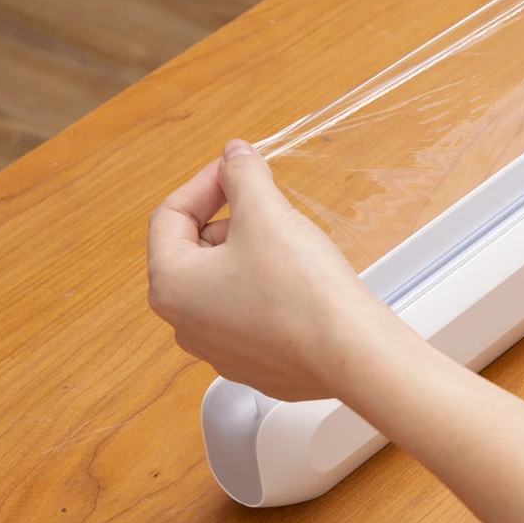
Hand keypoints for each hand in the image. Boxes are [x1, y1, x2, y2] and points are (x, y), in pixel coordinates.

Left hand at [146, 140, 398, 400]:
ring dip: (251, 258)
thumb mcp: (266, 213)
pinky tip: (301, 288)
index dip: (206, 184)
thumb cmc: (303, 292)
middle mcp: (185, 324)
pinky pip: (253, 317)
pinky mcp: (257, 366)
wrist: (352, 354)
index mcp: (171, 285)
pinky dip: (271, 294)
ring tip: (291, 250)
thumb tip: (234, 156)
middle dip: (231, 223)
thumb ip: (242, 175)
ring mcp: (220, 351)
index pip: (170, 217)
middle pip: (196, 252)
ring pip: (226, 285)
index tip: (235, 169)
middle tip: (269, 209)